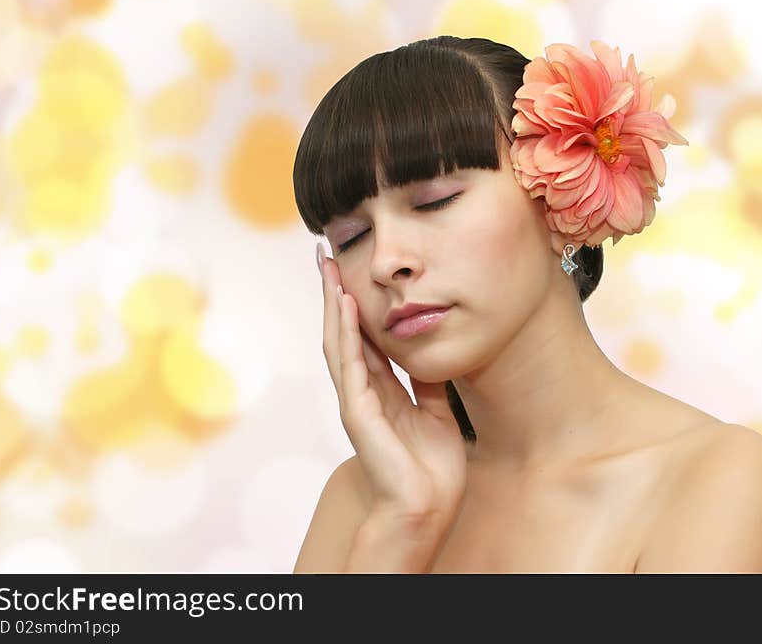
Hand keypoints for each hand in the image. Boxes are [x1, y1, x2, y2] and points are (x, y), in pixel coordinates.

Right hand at [317, 242, 466, 523]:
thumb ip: (428, 382)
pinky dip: (345, 333)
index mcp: (381, 390)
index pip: (362, 338)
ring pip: (338, 342)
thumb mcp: (436, 410)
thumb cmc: (432, 466)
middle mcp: (363, 391)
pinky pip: (349, 364)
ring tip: (326, 268)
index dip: (355, 305)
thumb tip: (432, 353)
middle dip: (333, 295)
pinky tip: (342, 305)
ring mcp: (356, 400)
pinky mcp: (357, 412)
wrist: (428, 506)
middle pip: (343, 333)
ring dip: (331, 304)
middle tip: (324, 256)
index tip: (349, 271)